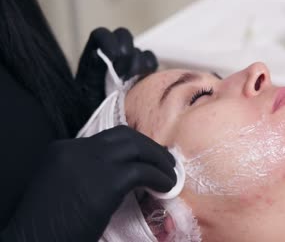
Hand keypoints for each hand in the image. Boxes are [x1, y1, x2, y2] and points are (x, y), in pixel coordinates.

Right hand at [1, 126, 175, 241]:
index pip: (106, 138)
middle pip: (124, 136)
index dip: (132, 146)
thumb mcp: (62, 186)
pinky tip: (165, 187)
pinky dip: (159, 177)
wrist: (30, 241)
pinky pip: (142, 172)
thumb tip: (120, 173)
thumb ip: (85, 172)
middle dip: (149, 147)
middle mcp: (77, 149)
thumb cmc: (47, 223)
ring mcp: (91, 164)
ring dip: (158, 160)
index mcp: (63, 149)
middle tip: (165, 160)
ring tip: (170, 174)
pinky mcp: (105, 183)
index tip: (146, 157)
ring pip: (137, 148)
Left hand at [75, 27, 157, 115]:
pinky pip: (151, 61)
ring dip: (137, 63)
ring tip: (130, 80)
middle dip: (126, 49)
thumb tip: (98, 56)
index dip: (107, 40)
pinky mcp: (144, 74)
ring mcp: (129, 64)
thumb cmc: (89, 112)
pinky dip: (150, 67)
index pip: (101, 35)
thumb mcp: (82, 93)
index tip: (111, 56)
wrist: (101, 127)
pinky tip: (143, 79)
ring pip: (139, 50)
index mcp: (94, 57)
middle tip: (123, 69)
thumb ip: (90, 74)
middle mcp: (112, 56)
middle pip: (123, 35)